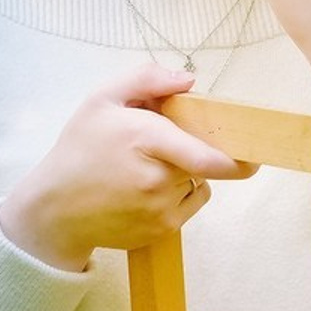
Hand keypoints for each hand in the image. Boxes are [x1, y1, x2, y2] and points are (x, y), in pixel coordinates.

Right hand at [0, 65, 257, 270]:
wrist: (53, 211)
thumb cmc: (79, 149)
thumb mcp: (101, 100)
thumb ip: (145, 80)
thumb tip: (189, 79)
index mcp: (145, 140)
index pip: (206, 156)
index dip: (239, 157)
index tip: (257, 152)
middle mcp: (157, 179)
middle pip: (206, 163)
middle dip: (199, 150)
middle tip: (171, 144)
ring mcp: (161, 210)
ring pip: (200, 183)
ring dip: (188, 172)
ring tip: (149, 167)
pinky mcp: (162, 231)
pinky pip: (191, 204)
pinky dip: (180, 193)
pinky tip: (148, 188)